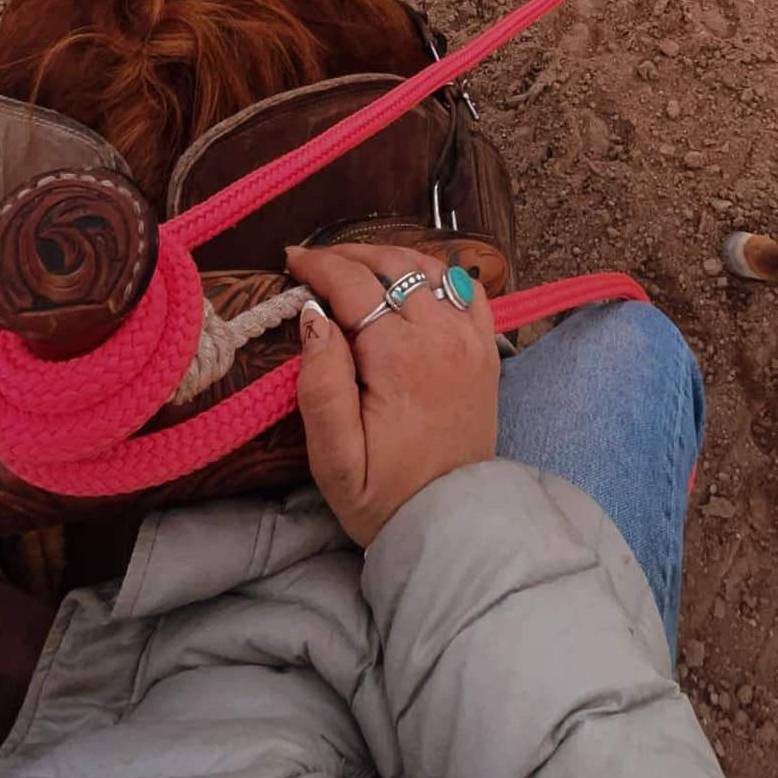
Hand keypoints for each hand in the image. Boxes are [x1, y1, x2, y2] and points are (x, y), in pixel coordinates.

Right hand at [287, 243, 499, 546]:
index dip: (318, 265)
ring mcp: (469, 339)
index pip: (353, 283)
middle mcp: (440, 335)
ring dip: (389, 258)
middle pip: (391, 265)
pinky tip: (412, 284)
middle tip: (316, 264)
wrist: (451, 521)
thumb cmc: (384, 494)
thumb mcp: (334, 458)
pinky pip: (466, 289)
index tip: (291, 262)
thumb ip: (320, 386)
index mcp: (398, 356)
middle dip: (349, 256)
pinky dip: (437, 274)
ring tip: (354, 269)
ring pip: (429, 268)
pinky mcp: (485, 350)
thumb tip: (313, 317)